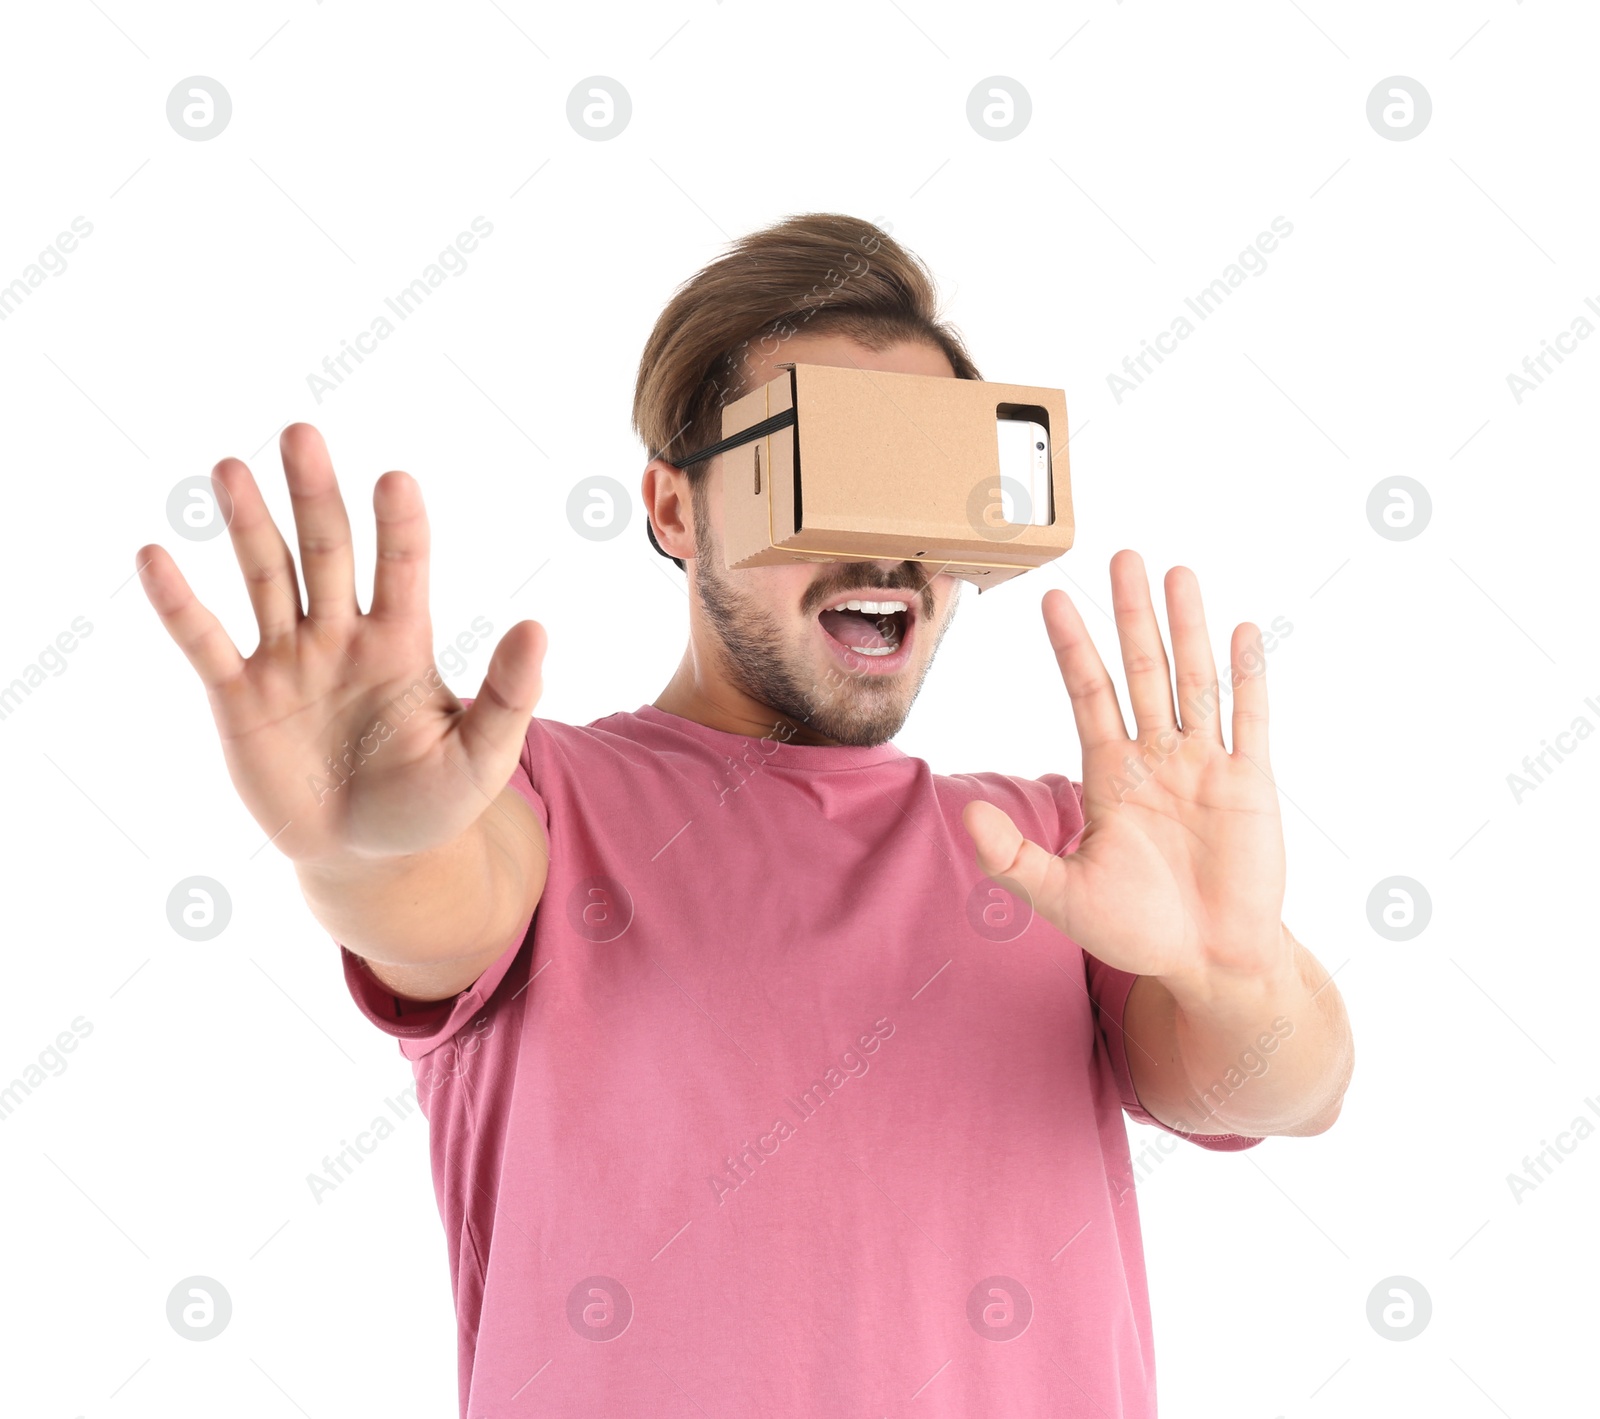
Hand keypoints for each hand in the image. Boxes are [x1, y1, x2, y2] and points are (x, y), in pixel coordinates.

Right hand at [137, 423, 545, 865]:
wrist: (369, 859)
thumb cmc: (431, 802)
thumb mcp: (481, 757)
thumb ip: (508, 696)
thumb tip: (539, 628)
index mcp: (403, 642)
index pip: (403, 568)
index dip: (399, 527)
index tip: (396, 480)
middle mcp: (342, 635)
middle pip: (326, 552)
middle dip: (314, 496)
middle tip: (301, 434)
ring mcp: (288, 661)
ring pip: (266, 579)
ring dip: (248, 526)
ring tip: (228, 469)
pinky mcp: (239, 698)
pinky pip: (206, 642)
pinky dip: (180, 603)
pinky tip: (155, 554)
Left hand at [961, 550, 1286, 987]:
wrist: (1209, 963)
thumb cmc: (1136, 930)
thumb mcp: (1062, 896)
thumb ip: (1013, 856)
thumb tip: (964, 813)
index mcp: (1109, 775)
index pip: (1087, 693)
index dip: (1071, 647)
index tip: (1050, 599)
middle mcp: (1156, 757)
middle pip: (1140, 669)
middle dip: (1129, 614)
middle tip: (1121, 556)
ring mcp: (1204, 765)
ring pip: (1193, 680)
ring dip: (1186, 628)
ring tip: (1178, 573)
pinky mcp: (1250, 782)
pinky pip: (1249, 718)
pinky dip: (1246, 675)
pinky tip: (1239, 630)